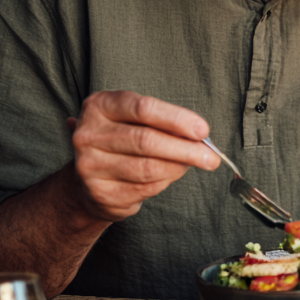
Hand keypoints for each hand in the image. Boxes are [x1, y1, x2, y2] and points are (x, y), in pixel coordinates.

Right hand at [69, 90, 219, 222]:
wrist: (89, 179)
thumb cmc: (124, 141)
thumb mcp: (136, 121)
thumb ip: (164, 124)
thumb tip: (200, 137)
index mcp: (100, 106)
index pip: (143, 108)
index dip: (177, 119)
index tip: (203, 131)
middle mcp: (88, 134)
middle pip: (146, 140)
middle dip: (186, 150)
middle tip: (211, 158)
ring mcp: (90, 165)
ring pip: (148, 168)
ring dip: (179, 167)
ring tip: (192, 164)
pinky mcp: (100, 193)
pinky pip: (145, 188)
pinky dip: (165, 182)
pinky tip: (168, 176)